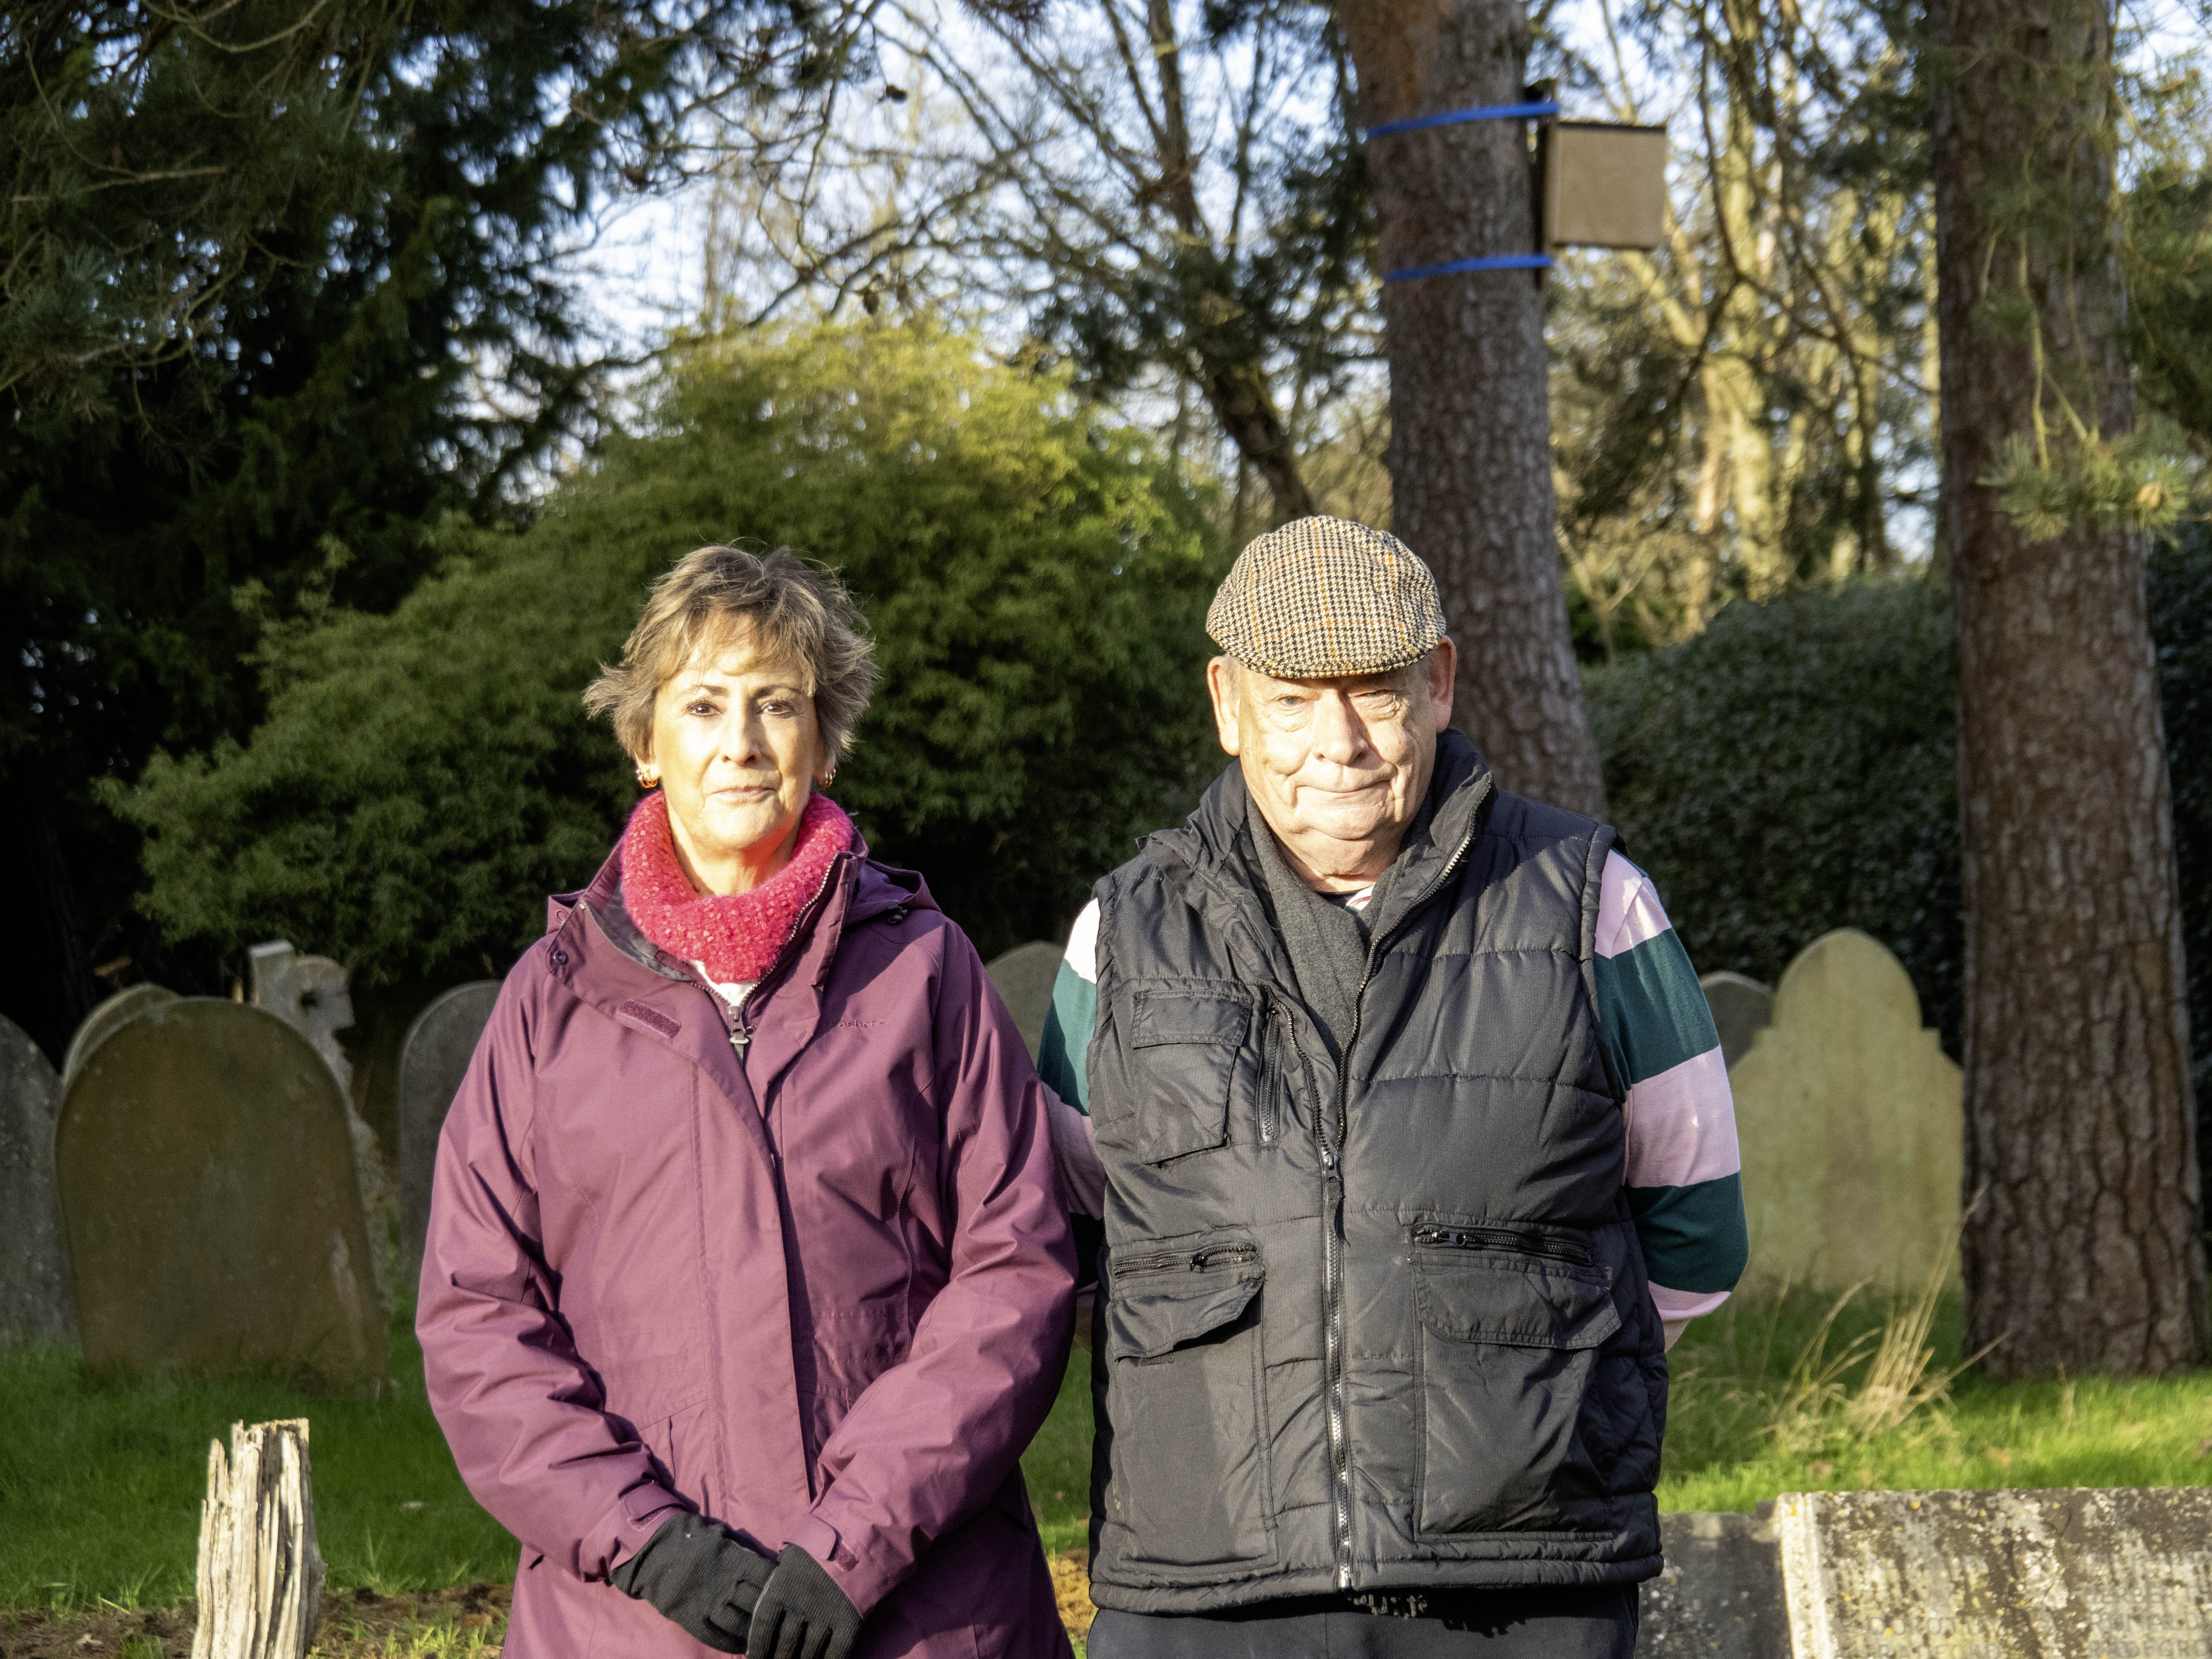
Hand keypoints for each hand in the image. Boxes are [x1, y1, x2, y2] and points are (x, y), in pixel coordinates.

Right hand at [610, 1513, 775, 1652]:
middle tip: (782, 1620)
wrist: (654, 1553)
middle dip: (771, 1612)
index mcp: (734, 1561)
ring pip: (740, 1624)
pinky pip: (716, 1636)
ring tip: (766, 1638)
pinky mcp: (692, 1618)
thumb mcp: (719, 1535)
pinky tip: (742, 1646)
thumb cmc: (690, 1540)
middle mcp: (725, 1584)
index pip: (766, 1577)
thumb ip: (742, 1548)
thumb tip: (766, 1559)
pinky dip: (731, 1643)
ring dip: (754, 1632)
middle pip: (757, 1603)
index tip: (788, 1592)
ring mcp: (708, 1603)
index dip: (780, 1586)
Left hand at [746, 1544, 861, 1658]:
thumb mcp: (791, 1557)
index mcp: (782, 1586)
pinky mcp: (849, 1620)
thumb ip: (776, 1582)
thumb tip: (761, 1602)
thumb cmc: (820, 1546)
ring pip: (809, 1653)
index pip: (763, 1626)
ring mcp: (826, 1614)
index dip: (757, 1647)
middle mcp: (801, 1604)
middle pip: (785, 1645)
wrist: (859, 1536)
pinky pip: (837, 1652)